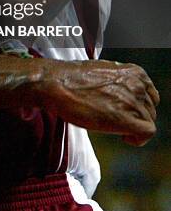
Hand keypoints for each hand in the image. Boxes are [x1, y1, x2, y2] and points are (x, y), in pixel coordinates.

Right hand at [40, 59, 158, 145]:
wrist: (59, 84)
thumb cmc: (73, 78)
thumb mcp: (103, 71)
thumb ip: (120, 81)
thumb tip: (122, 94)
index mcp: (134, 71)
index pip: (151, 95)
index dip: (140, 106)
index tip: (128, 111)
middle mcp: (138, 84)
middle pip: (150, 110)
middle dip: (136, 117)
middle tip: (117, 121)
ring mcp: (134, 101)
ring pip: (148, 121)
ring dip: (134, 128)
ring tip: (115, 128)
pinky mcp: (127, 119)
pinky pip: (147, 133)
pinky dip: (138, 139)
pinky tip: (124, 138)